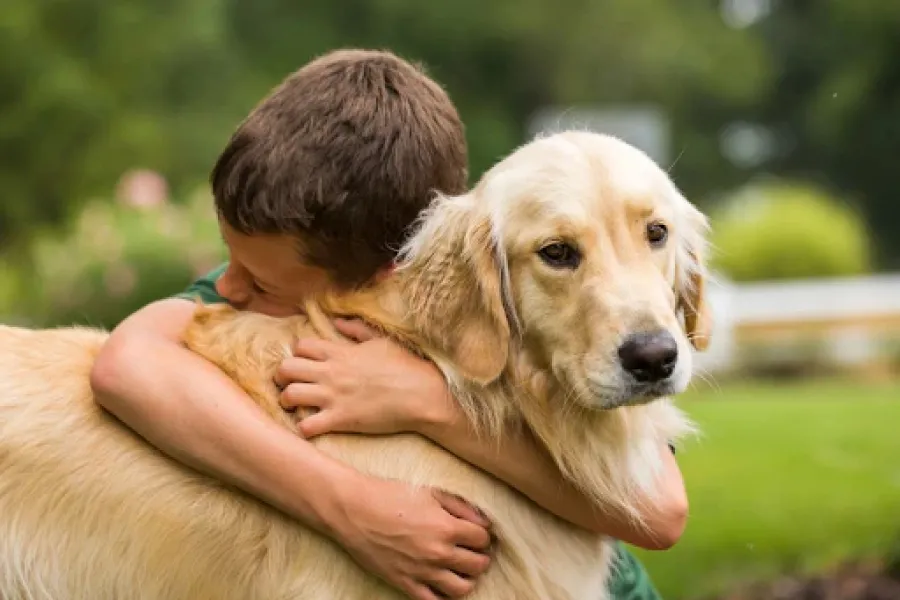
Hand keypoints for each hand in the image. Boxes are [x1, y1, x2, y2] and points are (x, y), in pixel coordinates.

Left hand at [275, 319, 453, 438]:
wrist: (423, 395)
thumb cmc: (406, 366)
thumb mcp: (381, 341)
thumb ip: (357, 330)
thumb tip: (338, 321)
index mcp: (340, 352)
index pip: (300, 346)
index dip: (297, 354)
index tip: (305, 363)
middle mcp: (331, 372)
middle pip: (285, 368)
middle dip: (282, 377)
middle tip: (289, 384)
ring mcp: (334, 396)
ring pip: (288, 396)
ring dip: (287, 402)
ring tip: (295, 406)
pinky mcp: (340, 419)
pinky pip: (306, 426)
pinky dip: (303, 428)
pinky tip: (312, 427)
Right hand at [329, 475, 492, 598]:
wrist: (353, 510)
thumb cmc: (390, 495)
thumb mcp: (430, 492)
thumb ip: (461, 507)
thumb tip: (484, 522)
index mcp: (446, 527)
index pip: (483, 539)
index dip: (482, 535)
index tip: (476, 533)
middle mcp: (437, 552)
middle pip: (478, 565)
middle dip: (479, 557)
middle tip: (471, 550)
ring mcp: (421, 571)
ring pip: (462, 589)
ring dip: (467, 579)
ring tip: (460, 569)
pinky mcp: (404, 583)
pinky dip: (442, 596)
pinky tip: (441, 583)